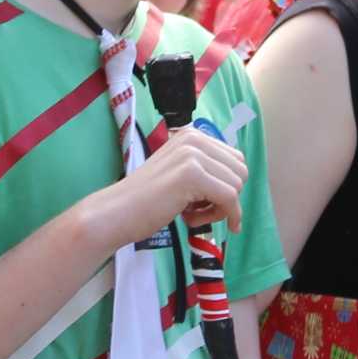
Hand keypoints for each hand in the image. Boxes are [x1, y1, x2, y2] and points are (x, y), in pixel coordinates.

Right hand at [105, 126, 248, 244]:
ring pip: (236, 186)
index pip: (235, 160)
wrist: (117, 212)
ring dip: (219, 209)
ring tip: (190, 215)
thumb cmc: (147, 200)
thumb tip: (240, 179)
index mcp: (192, 136)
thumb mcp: (180, 173)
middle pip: (240, 172)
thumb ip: (206, 169)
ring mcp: (193, 155)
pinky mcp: (192, 175)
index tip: (204, 202)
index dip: (226, 186)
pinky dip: (223, 216)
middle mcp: (194, 139)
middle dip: (226, 197)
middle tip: (197, 210)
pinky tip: (194, 223)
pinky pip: (230, 199)